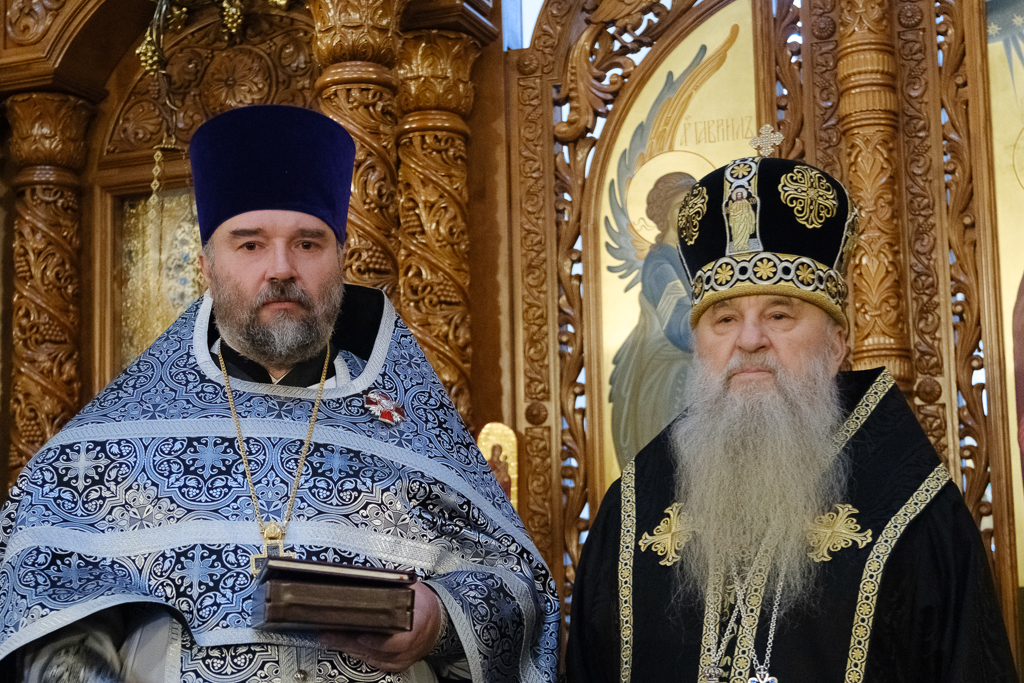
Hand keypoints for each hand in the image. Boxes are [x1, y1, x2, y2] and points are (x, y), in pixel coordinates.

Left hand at [320, 581, 442, 671]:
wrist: (436, 621)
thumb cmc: (424, 604)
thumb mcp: (413, 588)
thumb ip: (394, 586)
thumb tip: (370, 577)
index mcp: (417, 626)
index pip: (398, 641)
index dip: (377, 640)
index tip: (360, 634)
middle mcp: (409, 647)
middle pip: (375, 649)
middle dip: (349, 640)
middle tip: (328, 632)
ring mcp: (400, 658)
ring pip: (370, 657)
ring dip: (347, 647)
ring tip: (328, 636)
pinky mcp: (393, 664)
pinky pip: (371, 661)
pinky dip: (356, 652)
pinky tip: (341, 644)